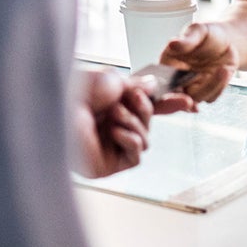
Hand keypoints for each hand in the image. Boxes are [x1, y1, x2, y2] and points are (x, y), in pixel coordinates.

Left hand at [73, 69, 194, 177]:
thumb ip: (136, 86)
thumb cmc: (75, 91)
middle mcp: (108, 127)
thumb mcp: (112, 79)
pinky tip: (115, 131)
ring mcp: (107, 147)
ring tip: (113, 115)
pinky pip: (136, 156)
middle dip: (144, 109)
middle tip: (132, 97)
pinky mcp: (105, 166)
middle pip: (148, 123)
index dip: (167, 105)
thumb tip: (152, 86)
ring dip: (135, 123)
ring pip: (145, 140)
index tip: (188, 101)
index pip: (143, 109)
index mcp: (108, 106)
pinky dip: (131, 140)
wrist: (57, 108)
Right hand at [158, 23, 238, 102]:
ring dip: (211, 85)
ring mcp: (193, 86)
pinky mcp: (208, 91)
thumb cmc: (208, 34)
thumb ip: (187, 40)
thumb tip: (173, 44)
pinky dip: (220, 85)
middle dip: (188, 95)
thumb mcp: (198, 31)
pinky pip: (212, 96)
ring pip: (197, 98)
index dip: (168, 89)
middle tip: (203, 81)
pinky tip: (226, 70)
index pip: (162, 80)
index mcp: (169, 63)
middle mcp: (178, 78)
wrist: (226, 41)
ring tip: (223, 69)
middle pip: (178, 96)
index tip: (180, 87)